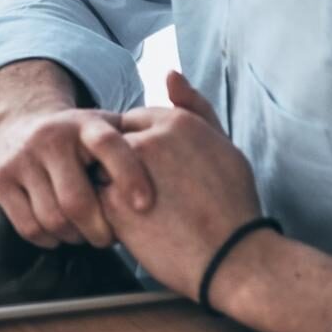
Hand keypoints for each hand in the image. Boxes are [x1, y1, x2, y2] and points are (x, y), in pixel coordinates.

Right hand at [0, 104, 153, 248]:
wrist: (24, 121)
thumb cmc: (81, 138)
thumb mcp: (110, 126)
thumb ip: (142, 140)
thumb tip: (181, 164)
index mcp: (86, 123)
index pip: (108, 145)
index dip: (128, 175)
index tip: (145, 206)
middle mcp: (51, 135)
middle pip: (77, 201)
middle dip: (100, 230)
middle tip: (111, 237)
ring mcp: (22, 156)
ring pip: (54, 219)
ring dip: (75, 236)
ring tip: (86, 231)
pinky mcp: (0, 178)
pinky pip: (30, 227)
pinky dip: (51, 239)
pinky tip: (62, 229)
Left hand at [98, 71, 259, 300]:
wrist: (235, 260)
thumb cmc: (233, 206)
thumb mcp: (224, 145)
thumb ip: (194, 106)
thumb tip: (169, 72)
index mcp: (176, 121)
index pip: (135, 121)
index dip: (144, 151)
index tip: (159, 175)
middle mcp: (148, 138)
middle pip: (115, 143)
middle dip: (124, 166)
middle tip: (152, 197)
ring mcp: (127, 170)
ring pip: (102, 168)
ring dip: (112, 185)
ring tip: (144, 213)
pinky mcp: (113, 202)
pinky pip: (96, 199)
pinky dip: (108, 212)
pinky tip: (136, 227)